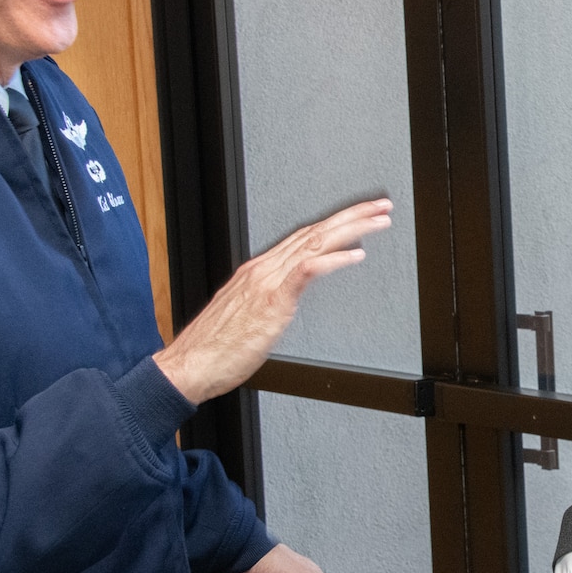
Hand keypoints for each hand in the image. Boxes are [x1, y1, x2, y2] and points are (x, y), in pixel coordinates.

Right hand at [154, 199, 391, 404]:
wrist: (190, 366)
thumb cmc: (215, 348)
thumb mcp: (246, 314)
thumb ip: (269, 298)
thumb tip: (287, 296)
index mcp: (258, 270)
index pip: (304, 235)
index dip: (336, 222)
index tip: (362, 214)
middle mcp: (264, 269)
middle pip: (314, 232)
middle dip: (352, 216)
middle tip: (382, 206)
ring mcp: (267, 283)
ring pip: (314, 243)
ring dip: (351, 229)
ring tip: (379, 220)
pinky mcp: (271, 303)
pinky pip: (305, 273)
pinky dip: (332, 259)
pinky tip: (356, 254)